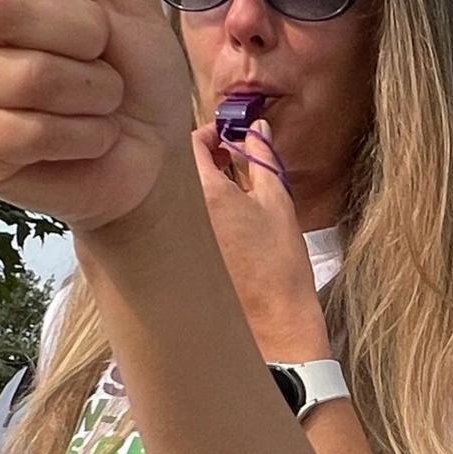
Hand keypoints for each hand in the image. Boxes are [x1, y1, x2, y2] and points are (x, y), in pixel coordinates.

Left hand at [189, 124, 325, 361]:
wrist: (273, 322)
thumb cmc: (278, 265)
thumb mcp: (277, 202)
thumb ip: (264, 159)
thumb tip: (258, 131)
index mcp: (204, 193)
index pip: (190, 144)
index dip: (210, 134)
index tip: (228, 138)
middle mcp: (178, 212)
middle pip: (178, 170)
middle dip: (202, 161)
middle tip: (230, 162)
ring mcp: (174, 238)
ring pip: (176, 197)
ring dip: (197, 187)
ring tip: (231, 195)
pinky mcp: (175, 258)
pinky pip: (176, 222)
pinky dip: (193, 213)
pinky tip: (223, 225)